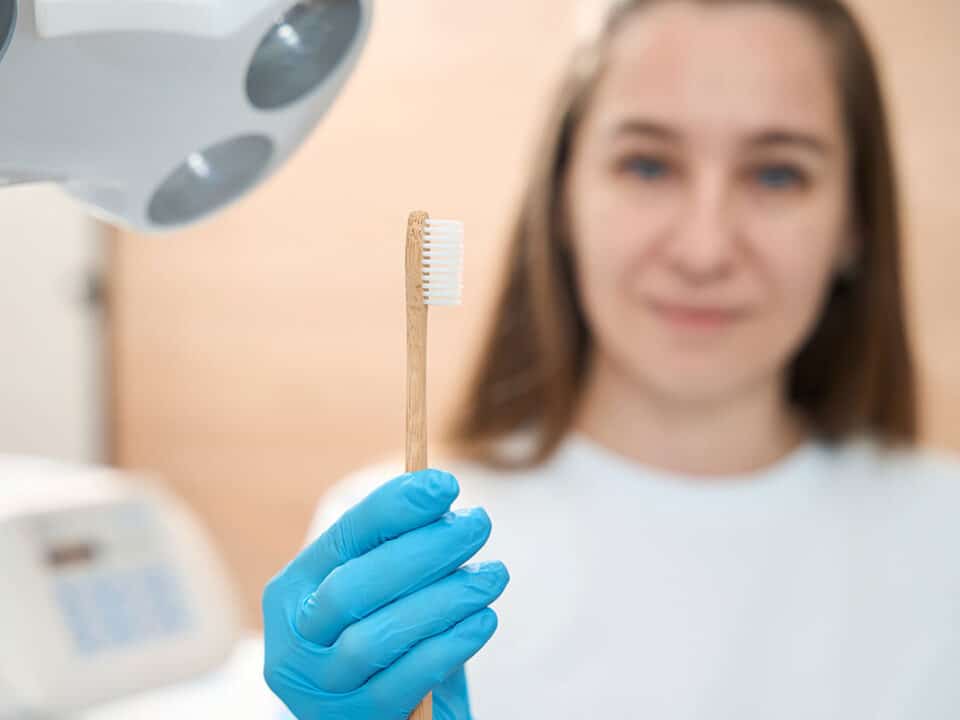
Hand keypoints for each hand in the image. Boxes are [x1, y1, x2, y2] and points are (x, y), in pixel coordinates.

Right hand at [263, 470, 508, 718]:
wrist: (396, 716)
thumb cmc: (394, 637)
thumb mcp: (389, 590)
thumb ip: (403, 549)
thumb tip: (440, 494)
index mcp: (292, 592)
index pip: (341, 538)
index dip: (393, 508)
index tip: (445, 486)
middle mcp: (292, 641)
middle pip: (353, 587)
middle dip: (423, 550)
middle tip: (478, 524)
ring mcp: (319, 689)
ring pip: (377, 636)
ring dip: (443, 598)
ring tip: (492, 576)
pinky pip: (405, 682)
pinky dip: (450, 646)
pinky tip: (483, 620)